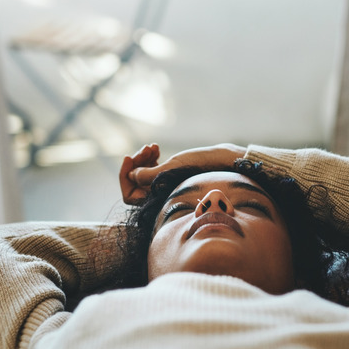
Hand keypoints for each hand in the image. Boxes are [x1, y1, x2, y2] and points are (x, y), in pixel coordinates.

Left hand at [119, 143, 246, 204]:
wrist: (224, 163)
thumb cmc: (202, 167)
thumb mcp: (173, 169)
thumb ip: (150, 175)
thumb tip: (131, 176)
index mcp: (159, 201)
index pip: (130, 195)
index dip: (125, 177)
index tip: (128, 157)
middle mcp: (160, 197)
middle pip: (135, 183)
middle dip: (136, 164)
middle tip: (147, 148)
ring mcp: (165, 188)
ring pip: (142, 175)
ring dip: (144, 159)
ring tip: (153, 147)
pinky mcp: (170, 178)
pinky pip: (152, 171)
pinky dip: (151, 159)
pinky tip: (156, 148)